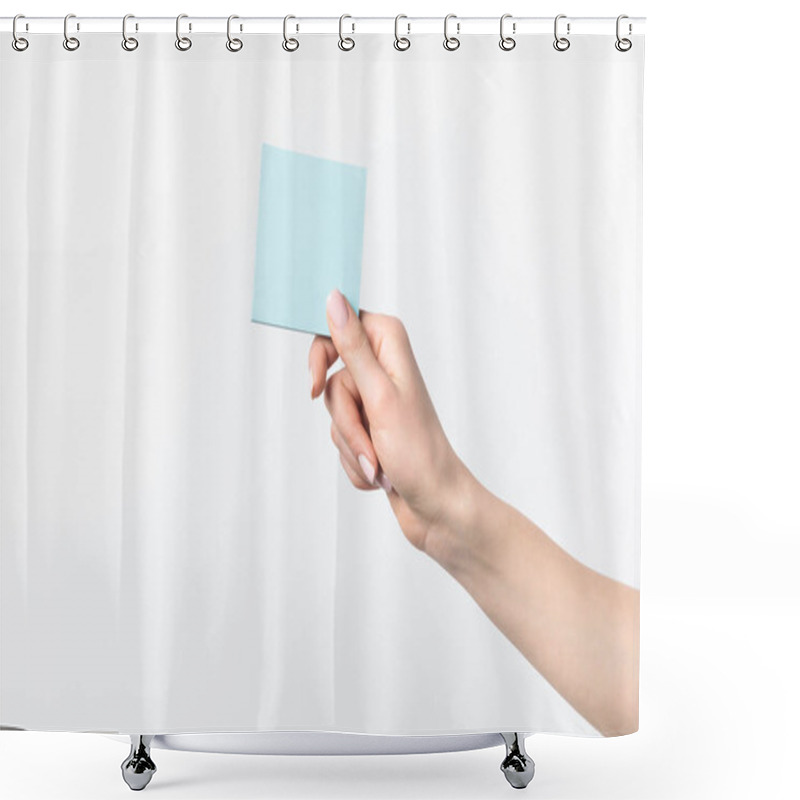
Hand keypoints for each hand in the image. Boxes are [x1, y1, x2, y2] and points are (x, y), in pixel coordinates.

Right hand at [308, 288, 468, 553]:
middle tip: (372, 441)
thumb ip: (353, 347)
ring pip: (335, 416)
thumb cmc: (420, 454)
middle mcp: (383, 370)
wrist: (437, 507)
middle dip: (347, 422)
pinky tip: (381, 475)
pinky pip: (342, 441)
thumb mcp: (379, 396)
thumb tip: (333, 298)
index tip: (316, 385)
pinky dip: (357, 462)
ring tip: (382, 465)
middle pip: (332, 382)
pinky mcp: (372, 432)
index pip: (340, 325)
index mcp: (390, 347)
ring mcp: (376, 404)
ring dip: (354, 448)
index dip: (322, 355)